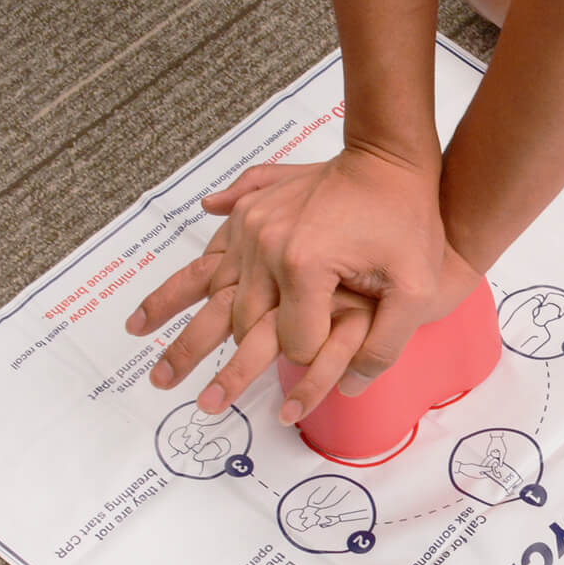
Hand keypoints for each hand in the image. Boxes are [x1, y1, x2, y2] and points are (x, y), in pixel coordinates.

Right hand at [126, 144, 445, 419]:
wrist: (386, 160)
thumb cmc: (407, 223)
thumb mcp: (416, 289)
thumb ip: (386, 344)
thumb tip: (351, 388)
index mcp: (306, 266)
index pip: (297, 342)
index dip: (315, 357)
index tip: (326, 357)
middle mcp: (268, 246)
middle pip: (246, 324)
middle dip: (230, 365)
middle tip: (203, 404)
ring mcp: (253, 226)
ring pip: (210, 291)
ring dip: (176, 326)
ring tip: (148, 359)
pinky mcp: (247, 212)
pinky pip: (210, 254)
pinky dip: (180, 284)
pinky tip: (151, 308)